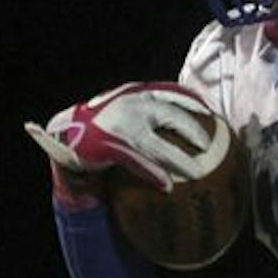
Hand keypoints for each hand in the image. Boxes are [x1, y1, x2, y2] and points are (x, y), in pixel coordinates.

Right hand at [24, 82, 227, 203]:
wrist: (66, 134)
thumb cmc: (102, 126)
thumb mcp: (125, 110)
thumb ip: (148, 112)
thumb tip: (178, 124)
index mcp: (137, 94)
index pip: (171, 91)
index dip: (193, 100)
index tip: (210, 110)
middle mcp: (132, 105)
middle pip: (171, 115)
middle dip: (194, 130)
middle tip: (209, 145)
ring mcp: (122, 125)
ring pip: (158, 144)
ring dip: (180, 159)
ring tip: (197, 172)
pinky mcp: (112, 146)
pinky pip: (139, 162)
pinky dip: (154, 174)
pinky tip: (168, 186)